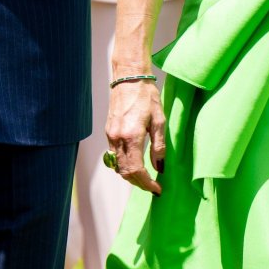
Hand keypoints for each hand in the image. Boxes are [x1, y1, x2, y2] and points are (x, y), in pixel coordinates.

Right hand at [104, 78, 166, 194]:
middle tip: (152, 187)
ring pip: (117, 166)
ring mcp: (110, 135)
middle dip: (139, 183)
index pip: (136, 169)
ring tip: (145, 178)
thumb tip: (159, 167)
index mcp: (132, 136)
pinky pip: (114, 156)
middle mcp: (117, 138)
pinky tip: (135, 163)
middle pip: (125, 172)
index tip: (157, 189)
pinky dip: (124, 164)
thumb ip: (159, 146)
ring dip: (130, 175)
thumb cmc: (147, 96)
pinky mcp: (108, 132)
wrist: (129, 78)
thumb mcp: (159, 120)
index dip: (147, 183)